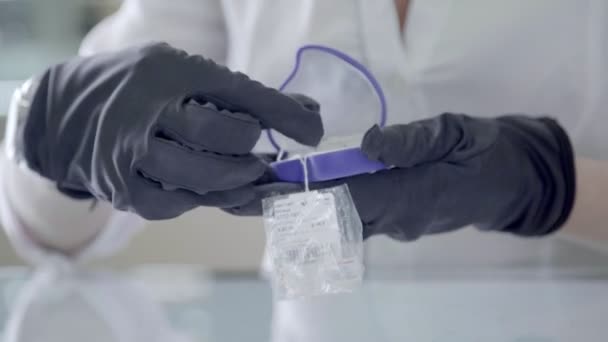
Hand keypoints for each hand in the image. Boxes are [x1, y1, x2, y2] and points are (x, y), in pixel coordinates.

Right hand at [19, 42, 322, 219]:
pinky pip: (175, 205)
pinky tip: (208, 188)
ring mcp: (131, 153)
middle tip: (262, 155)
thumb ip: (240, 95)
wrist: (62, 113)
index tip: (314, 131)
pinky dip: (200, 200)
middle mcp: (148, 110)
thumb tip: (307, 114)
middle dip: (252, 149)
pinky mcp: (122, 189)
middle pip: (221, 137)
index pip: (240, 93)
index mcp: (169, 72)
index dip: (284, 115)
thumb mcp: (181, 73)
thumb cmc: (138, 90)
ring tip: (248, 175)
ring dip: (236, 181)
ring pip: (201, 176)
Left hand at [227, 113, 574, 240]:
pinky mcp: (399, 221)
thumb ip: (413, 140)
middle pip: (334, 214)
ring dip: (303, 209)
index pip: (347, 196)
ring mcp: (399, 224)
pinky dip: (325, 210)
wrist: (511, 182)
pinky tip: (303, 198)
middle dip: (291, 206)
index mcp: (412, 193)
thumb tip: (368, 145)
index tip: (265, 188)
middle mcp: (399, 217)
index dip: (304, 193)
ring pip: (341, 220)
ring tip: (261, 194)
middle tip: (245, 193)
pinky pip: (356, 220)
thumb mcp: (456, 132)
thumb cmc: (485, 150)